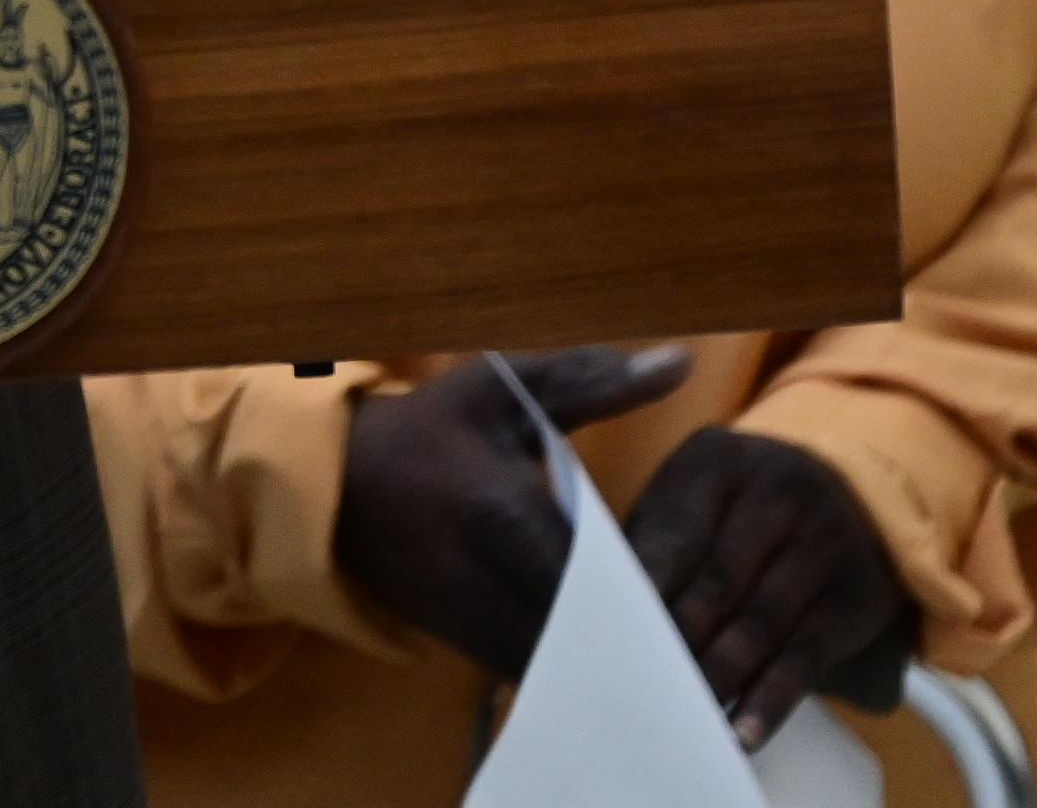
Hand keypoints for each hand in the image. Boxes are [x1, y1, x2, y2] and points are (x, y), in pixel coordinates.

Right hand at [331, 341, 691, 680]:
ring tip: (664, 668)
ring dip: (604, 671)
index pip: (593, 578)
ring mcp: (466, 619)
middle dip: (636, 649)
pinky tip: (607, 666)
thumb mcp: (503, 387)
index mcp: (500, 512)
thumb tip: (683, 363)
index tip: (700, 608)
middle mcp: (482, 579)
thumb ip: (593, 378)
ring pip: (556, 668)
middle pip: (581, 637)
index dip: (649, 602)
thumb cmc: (431, 426)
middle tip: (700, 651)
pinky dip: (568, 673)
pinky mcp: (458, 644)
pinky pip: (529, 673)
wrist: (336, 482)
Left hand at [620, 422, 916, 750]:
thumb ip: (651, 547)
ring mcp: (826, 539)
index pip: (673, 533)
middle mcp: (779, 489)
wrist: (852, 491)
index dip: (642, 593)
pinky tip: (744, 734)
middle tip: (638, 693)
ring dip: (719, 678)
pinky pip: (807, 655)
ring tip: (682, 721)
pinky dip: (771, 700)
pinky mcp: (857, 594)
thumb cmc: (736, 511)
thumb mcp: (693, 497)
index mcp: (717, 460)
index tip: (610, 641)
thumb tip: (603, 619)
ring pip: (760, 623)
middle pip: (716, 581)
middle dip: (676, 643)